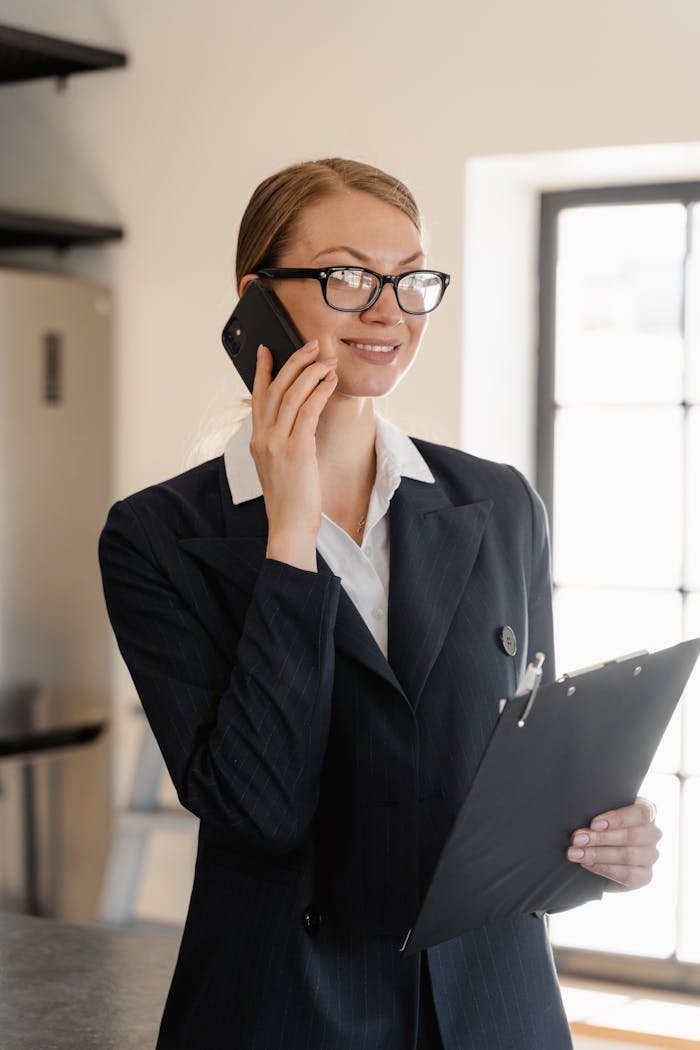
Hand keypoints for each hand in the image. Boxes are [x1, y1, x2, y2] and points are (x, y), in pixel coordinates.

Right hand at [250, 340, 336, 568]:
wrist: (289, 525)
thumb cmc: (290, 500)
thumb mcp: (279, 466)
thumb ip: (282, 442)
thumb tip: (299, 419)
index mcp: (257, 441)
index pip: (257, 397)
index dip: (263, 370)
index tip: (267, 349)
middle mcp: (262, 438)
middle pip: (276, 389)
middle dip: (294, 362)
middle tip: (311, 346)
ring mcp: (277, 443)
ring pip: (292, 395)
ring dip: (311, 372)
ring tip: (327, 360)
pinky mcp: (296, 450)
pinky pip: (307, 411)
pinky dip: (319, 392)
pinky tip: (329, 381)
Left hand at [566, 796, 661, 889]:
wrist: (602, 855)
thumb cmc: (602, 826)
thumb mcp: (604, 815)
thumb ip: (600, 814)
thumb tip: (581, 817)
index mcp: (647, 811)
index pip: (641, 813)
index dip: (617, 819)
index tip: (594, 824)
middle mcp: (653, 833)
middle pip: (632, 836)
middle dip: (600, 838)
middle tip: (577, 839)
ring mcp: (651, 855)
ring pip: (628, 855)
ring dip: (598, 854)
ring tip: (577, 853)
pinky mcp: (646, 875)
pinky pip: (628, 874)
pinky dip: (604, 869)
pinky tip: (588, 864)